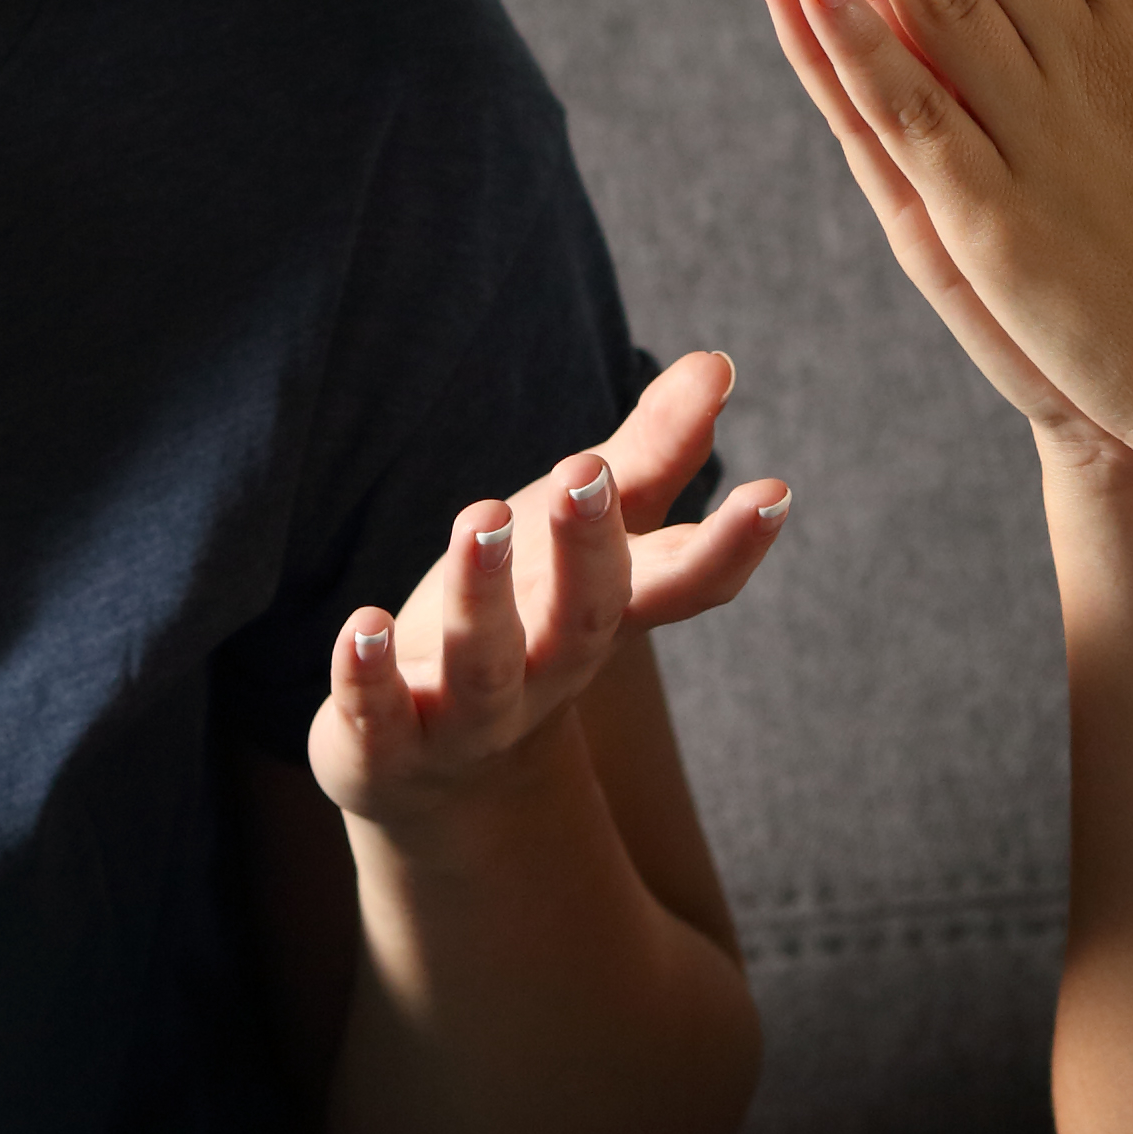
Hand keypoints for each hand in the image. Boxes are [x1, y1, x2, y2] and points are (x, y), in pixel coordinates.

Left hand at [312, 351, 789, 831]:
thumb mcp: (580, 534)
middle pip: (586, 619)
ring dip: (485, 598)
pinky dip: (370, 679)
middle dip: (590, 552)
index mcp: (604, 611)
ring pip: (486, 668)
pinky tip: (361, 626)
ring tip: (479, 518)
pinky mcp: (386, 745)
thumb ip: (647, 456)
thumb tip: (718, 364)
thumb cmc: (522, 617)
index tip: (771, 491)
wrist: (436, 769)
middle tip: (587, 475)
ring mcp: (470, 716)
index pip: (682, 584)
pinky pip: (379, 718)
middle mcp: (550, 669)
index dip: (729, 546)